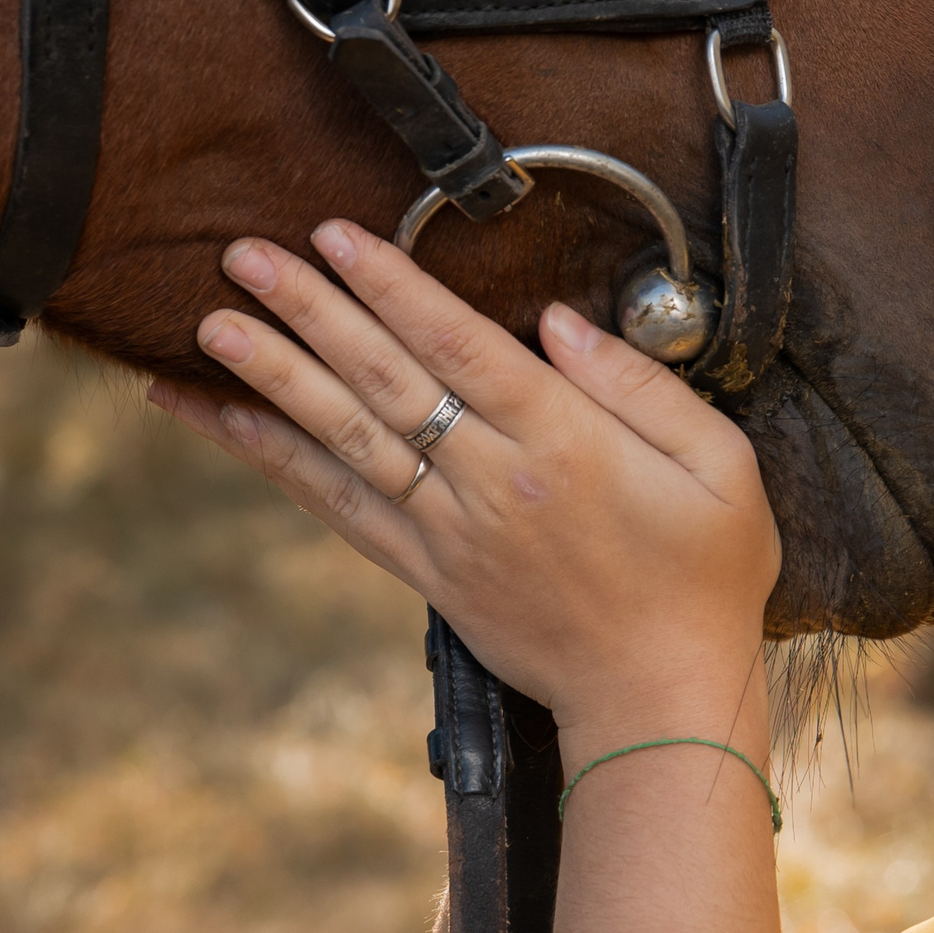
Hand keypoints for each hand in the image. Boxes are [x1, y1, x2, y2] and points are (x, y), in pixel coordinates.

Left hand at [148, 219, 780, 740]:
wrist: (658, 699)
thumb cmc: (704, 579)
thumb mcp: (723, 468)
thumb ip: (641, 388)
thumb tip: (559, 321)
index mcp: (564, 446)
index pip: (460, 348)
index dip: (392, 287)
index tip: (335, 233)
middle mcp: (493, 484)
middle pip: (385, 382)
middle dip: (310, 311)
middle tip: (243, 253)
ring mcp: (450, 533)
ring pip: (347, 440)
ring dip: (274, 379)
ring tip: (210, 325)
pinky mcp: (428, 574)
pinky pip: (338, 507)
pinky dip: (277, 460)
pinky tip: (227, 420)